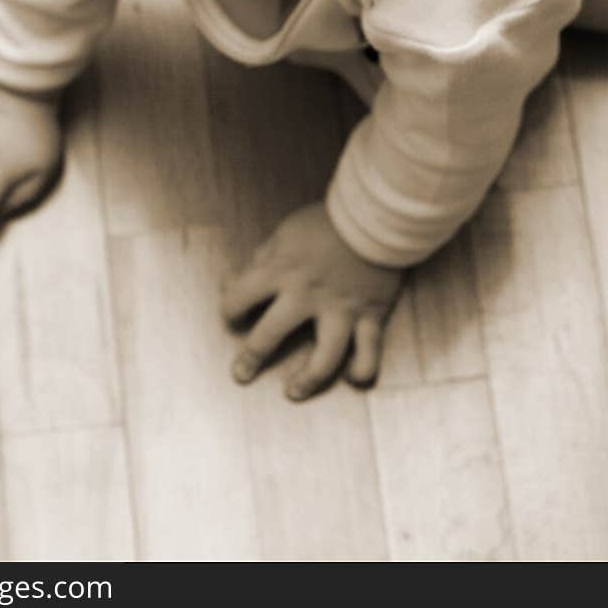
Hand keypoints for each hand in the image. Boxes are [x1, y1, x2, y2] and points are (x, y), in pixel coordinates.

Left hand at [221, 201, 402, 400]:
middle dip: (251, 357)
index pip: (239, 296)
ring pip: (324, 357)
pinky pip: (369, 352)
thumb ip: (261, 261)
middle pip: (270, 334)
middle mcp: (306, 294)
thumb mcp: (285, 233)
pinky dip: (362, 369)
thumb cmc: (326, 222)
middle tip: (241, 374)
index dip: (230, 308)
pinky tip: (352, 377)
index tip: (232, 316)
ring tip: (293, 392)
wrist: (377, 215)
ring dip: (306, 379)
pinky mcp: (371, 315)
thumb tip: (232, 283)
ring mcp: (341, 308)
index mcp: (280, 269)